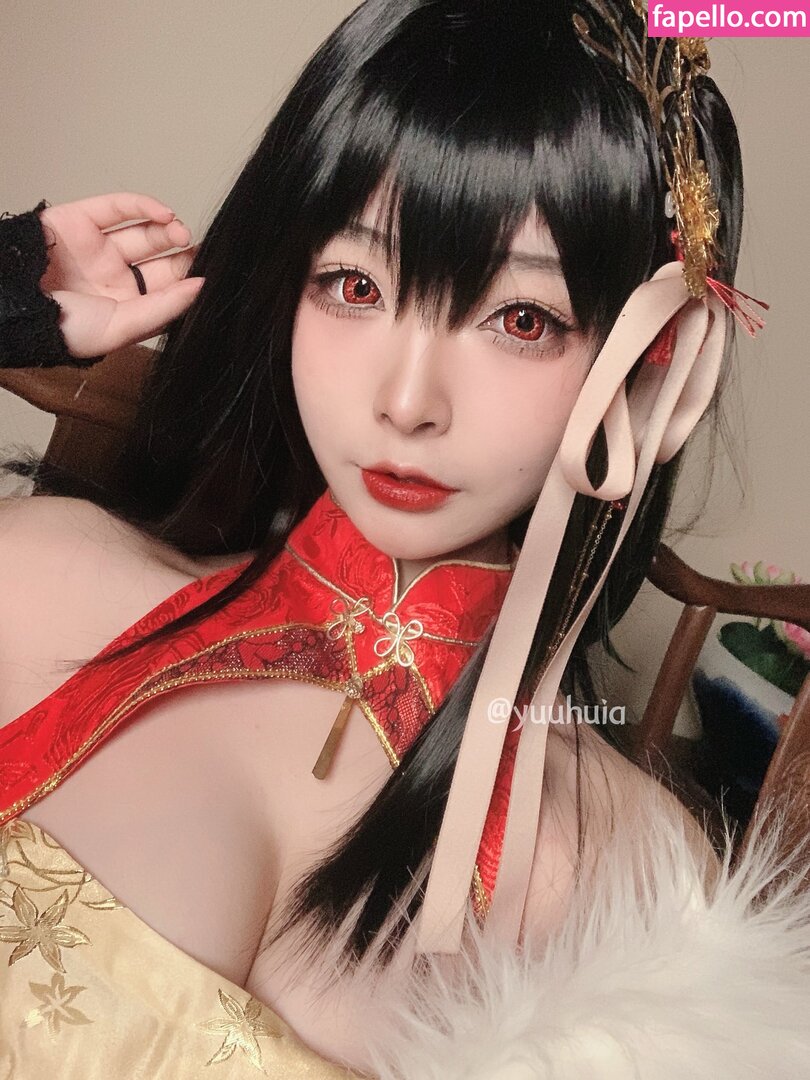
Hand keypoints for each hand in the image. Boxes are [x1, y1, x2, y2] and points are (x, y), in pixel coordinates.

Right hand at [37, 192, 204, 357]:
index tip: (209, 275)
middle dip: (183, 254)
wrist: (14, 305)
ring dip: (168, 230)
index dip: (187, 280)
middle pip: (159, 260)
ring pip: (143, 232)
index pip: (165, 290)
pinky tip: (164, 214)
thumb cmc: (61, 328)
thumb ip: (163, 309)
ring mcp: (97, 247)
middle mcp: (112, 276)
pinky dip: (144, 205)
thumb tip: (201, 288)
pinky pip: (118, 207)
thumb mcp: (121, 328)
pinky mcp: (81, 219)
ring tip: (183, 232)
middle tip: (201, 250)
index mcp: (123, 306)